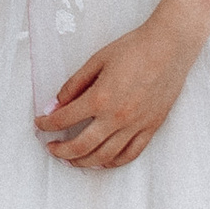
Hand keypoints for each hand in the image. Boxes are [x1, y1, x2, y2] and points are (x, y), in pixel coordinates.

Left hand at [35, 13, 195, 171]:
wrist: (169, 47)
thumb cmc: (134, 49)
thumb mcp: (96, 61)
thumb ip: (73, 85)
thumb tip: (55, 105)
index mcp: (99, 98)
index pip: (63, 120)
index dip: (46, 124)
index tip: (40, 124)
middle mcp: (116, 117)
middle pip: (81, 146)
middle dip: (60, 150)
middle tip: (51, 148)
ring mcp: (135, 126)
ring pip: (104, 157)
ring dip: (83, 162)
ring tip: (72, 159)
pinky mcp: (151, 128)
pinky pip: (130, 154)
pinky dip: (112, 162)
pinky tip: (102, 160)